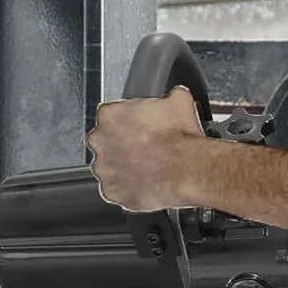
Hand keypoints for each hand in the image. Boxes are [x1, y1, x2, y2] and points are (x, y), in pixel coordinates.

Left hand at [86, 86, 204, 210]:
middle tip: (145, 146)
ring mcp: (104, 169)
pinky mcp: (112, 192)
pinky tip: (146, 182)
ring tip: (147, 166)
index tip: (142, 125)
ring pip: (110, 166)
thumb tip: (176, 95)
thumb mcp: (179, 101)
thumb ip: (170, 96)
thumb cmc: (179, 138)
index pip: (112, 114)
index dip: (129, 120)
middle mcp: (101, 141)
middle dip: (122, 143)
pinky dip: (128, 188)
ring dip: (124, 166)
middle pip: (106, 140)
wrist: (186, 169)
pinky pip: (117, 190)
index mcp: (110, 115)